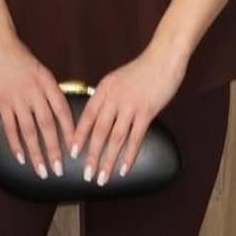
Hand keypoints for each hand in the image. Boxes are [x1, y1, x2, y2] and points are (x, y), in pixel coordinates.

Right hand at [0, 35, 76, 179]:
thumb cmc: (21, 59)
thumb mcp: (42, 72)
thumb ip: (50, 92)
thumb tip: (60, 114)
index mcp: (48, 84)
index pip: (63, 111)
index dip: (70, 131)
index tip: (76, 149)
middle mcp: (35, 92)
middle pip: (48, 125)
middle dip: (55, 149)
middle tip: (60, 169)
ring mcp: (18, 98)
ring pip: (29, 131)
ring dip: (36, 153)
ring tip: (42, 170)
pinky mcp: (2, 102)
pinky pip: (10, 127)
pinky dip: (15, 144)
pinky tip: (21, 158)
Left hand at [70, 43, 188, 185]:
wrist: (163, 58)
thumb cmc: (142, 70)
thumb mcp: (117, 80)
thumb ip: (107, 97)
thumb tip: (99, 116)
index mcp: (103, 90)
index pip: (87, 117)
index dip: (79, 136)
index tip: (72, 153)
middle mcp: (113, 99)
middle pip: (99, 132)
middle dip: (91, 156)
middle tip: (86, 174)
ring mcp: (130, 106)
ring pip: (115, 138)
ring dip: (108, 160)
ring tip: (102, 177)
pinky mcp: (147, 112)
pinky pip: (135, 138)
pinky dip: (129, 156)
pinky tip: (124, 169)